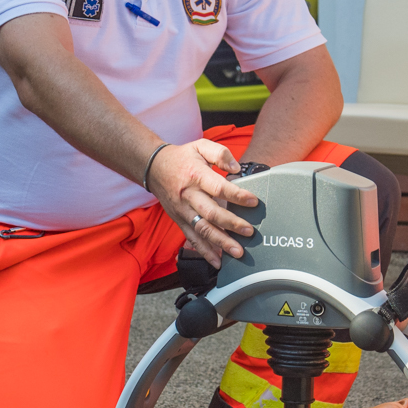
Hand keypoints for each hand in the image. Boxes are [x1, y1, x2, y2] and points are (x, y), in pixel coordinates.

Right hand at [146, 139, 258, 265]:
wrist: (154, 168)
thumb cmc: (182, 157)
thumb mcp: (200, 146)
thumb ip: (220, 154)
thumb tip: (236, 168)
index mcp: (196, 175)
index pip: (219, 188)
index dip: (237, 195)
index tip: (253, 201)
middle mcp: (189, 195)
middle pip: (211, 213)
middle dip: (231, 224)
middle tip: (249, 232)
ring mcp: (183, 211)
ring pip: (202, 230)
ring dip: (220, 243)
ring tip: (237, 252)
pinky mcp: (179, 221)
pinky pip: (192, 239)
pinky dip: (205, 252)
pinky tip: (218, 261)